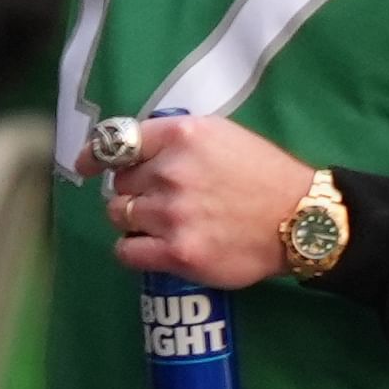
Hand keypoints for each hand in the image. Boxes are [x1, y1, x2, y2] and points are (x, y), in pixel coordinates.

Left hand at [82, 110, 315, 286]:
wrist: (302, 220)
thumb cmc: (264, 176)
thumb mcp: (223, 135)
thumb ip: (177, 140)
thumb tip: (133, 152)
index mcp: (183, 136)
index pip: (119, 143)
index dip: (97, 156)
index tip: (86, 166)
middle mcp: (172, 172)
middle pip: (119, 183)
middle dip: (133, 191)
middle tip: (162, 200)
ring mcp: (172, 214)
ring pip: (119, 216)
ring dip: (134, 220)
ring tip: (164, 224)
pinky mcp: (177, 253)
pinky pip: (127, 251)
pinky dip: (134, 249)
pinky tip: (153, 247)